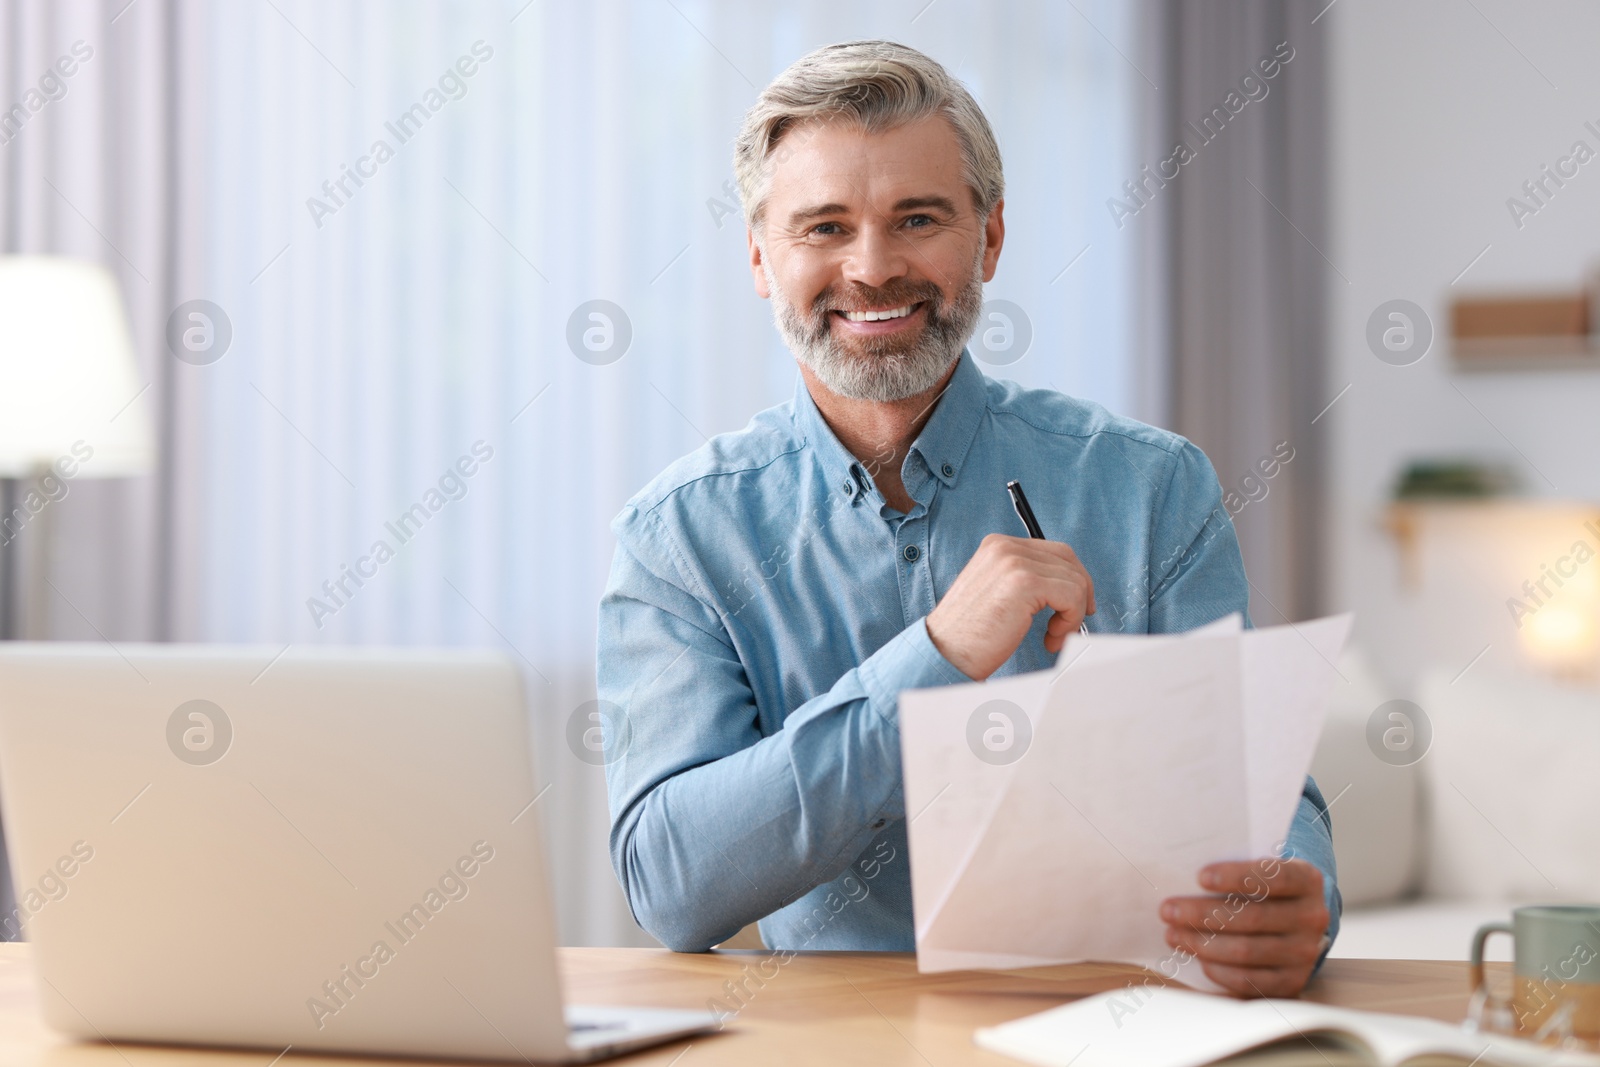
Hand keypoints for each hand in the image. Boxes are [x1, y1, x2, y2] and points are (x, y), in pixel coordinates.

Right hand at [925, 533, 1094, 679]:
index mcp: (997, 546)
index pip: (1053, 550)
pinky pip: (1072, 595)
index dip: (1072, 577)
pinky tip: (1050, 638)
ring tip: (1052, 636)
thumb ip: (1022, 580)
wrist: (945, 653)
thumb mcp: (996, 593)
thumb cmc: (968, 635)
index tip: (1076, 604)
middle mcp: (1005, 547)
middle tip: (1072, 622)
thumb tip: (1064, 585)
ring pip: (1074, 580)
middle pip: (1068, 560)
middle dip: (1080, 593)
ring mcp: (1014, 562)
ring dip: (1073, 613)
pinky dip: (1070, 620)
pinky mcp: (1024, 582)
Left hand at [1160, 858, 1328, 997]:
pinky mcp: (1292, 982)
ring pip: (1247, 951)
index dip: (1237, 876)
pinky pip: (1250, 981)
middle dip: (1203, 914)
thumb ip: (1236, 866)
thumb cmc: (1264, 886)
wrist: (1296, 919)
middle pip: (1253, 917)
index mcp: (1307, 880)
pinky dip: (1219, 971)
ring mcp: (1305, 953)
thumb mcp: (1261, 867)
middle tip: (1168, 910)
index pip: (1275, 877)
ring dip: (1203, 944)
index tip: (1200, 877)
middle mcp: (1313, 918)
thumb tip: (1183, 869)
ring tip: (1173, 934)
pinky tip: (1198, 959)